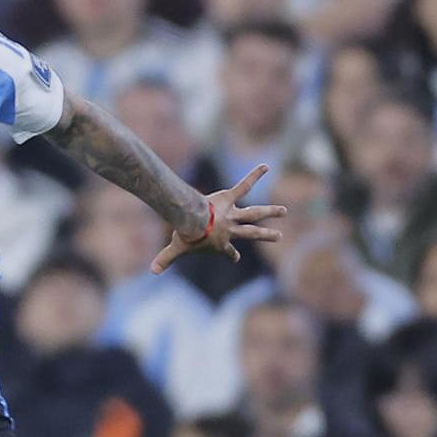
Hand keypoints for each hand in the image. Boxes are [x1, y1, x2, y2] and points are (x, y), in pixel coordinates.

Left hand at [149, 164, 287, 272]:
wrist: (193, 221)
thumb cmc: (187, 236)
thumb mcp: (177, 249)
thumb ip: (165, 258)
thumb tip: (152, 270)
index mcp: (220, 243)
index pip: (228, 252)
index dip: (231, 255)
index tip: (235, 258)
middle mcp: (231, 229)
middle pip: (251, 233)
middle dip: (266, 235)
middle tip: (279, 236)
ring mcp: (232, 214)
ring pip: (255, 213)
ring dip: (270, 211)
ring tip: (284, 211)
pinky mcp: (229, 198)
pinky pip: (244, 186)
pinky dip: (254, 175)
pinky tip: (265, 166)